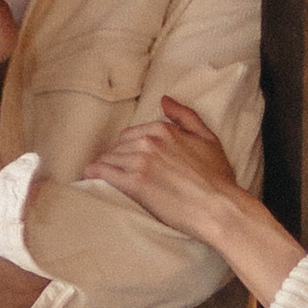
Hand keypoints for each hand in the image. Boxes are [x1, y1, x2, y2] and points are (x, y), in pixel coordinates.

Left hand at [91, 95, 305, 307]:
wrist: (219, 208)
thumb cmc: (217, 177)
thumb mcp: (208, 138)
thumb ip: (185, 116)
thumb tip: (164, 100)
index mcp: (164, 130)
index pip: (131, 134)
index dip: (129, 148)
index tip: (129, 160)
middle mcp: (149, 141)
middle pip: (118, 147)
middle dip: (118, 159)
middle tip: (121, 174)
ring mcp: (140, 162)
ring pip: (109, 158)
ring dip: (106, 168)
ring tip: (106, 180)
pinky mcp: (134, 183)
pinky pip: (102, 173)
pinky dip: (93, 175)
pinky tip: (88, 179)